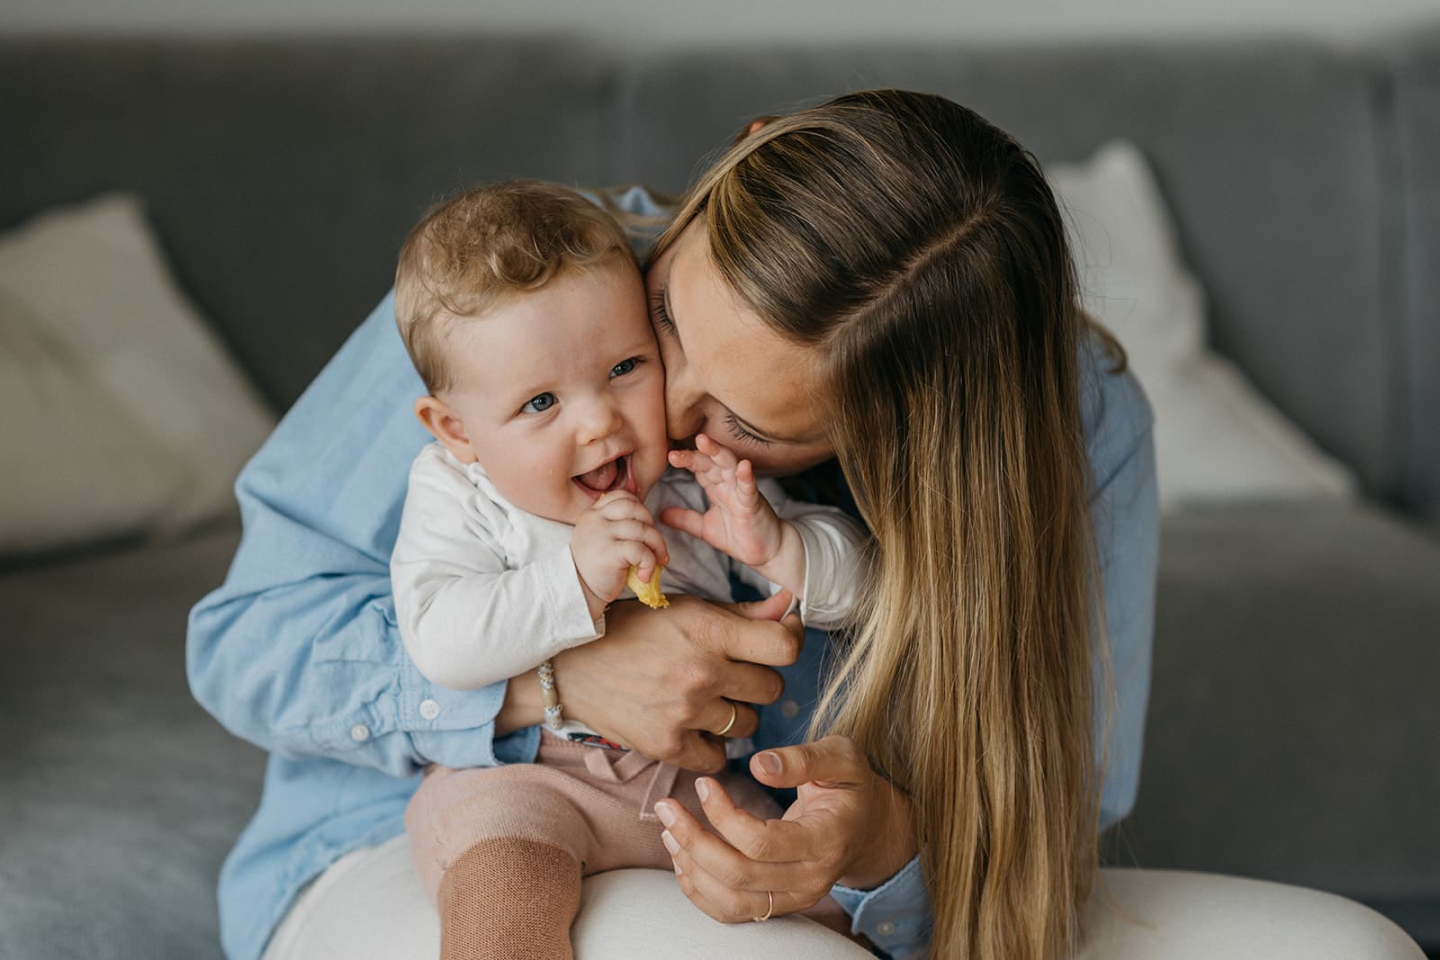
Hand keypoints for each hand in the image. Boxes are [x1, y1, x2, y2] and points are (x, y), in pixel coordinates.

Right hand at [551, 591, 801, 771]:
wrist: (571, 666)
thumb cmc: (633, 630)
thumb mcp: (685, 609)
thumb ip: (742, 613)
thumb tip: (789, 606)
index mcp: (707, 629)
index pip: (784, 646)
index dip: (789, 641)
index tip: (778, 640)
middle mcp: (700, 670)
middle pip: (772, 688)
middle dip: (757, 680)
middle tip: (730, 674)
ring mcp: (684, 711)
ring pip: (749, 724)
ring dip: (736, 714)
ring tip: (708, 699)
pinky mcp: (667, 745)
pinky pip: (718, 757)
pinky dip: (711, 746)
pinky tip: (694, 727)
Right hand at [571, 490, 669, 615]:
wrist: (579, 594)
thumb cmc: (594, 569)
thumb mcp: (600, 539)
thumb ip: (615, 525)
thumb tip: (649, 523)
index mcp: (593, 514)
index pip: (622, 496)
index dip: (639, 508)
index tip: (644, 526)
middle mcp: (595, 520)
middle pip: (634, 508)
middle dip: (651, 524)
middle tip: (654, 545)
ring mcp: (601, 534)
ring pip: (642, 529)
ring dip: (657, 546)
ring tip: (657, 562)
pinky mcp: (610, 553)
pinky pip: (640, 550)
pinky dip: (649, 563)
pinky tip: (644, 575)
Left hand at [654, 736, 917, 921]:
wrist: (867, 826)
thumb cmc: (849, 784)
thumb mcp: (840, 756)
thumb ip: (803, 759)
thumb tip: (759, 765)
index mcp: (827, 839)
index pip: (763, 842)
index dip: (724, 816)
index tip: (704, 783)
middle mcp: (812, 878)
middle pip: (739, 874)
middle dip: (693, 841)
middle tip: (668, 807)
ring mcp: (796, 898)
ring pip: (731, 900)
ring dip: (691, 867)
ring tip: (669, 830)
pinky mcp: (780, 905)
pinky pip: (732, 912)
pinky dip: (699, 890)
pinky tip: (682, 857)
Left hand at [664, 434, 783, 568]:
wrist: (767, 552)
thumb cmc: (740, 536)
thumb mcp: (705, 528)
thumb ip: (685, 519)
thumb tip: (661, 515)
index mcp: (717, 488)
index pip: (699, 468)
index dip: (685, 460)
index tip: (668, 457)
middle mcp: (729, 485)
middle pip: (710, 462)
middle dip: (694, 454)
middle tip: (673, 453)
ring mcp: (742, 492)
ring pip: (730, 466)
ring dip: (718, 452)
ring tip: (704, 441)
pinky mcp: (754, 504)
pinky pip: (749, 488)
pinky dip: (746, 476)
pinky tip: (744, 466)